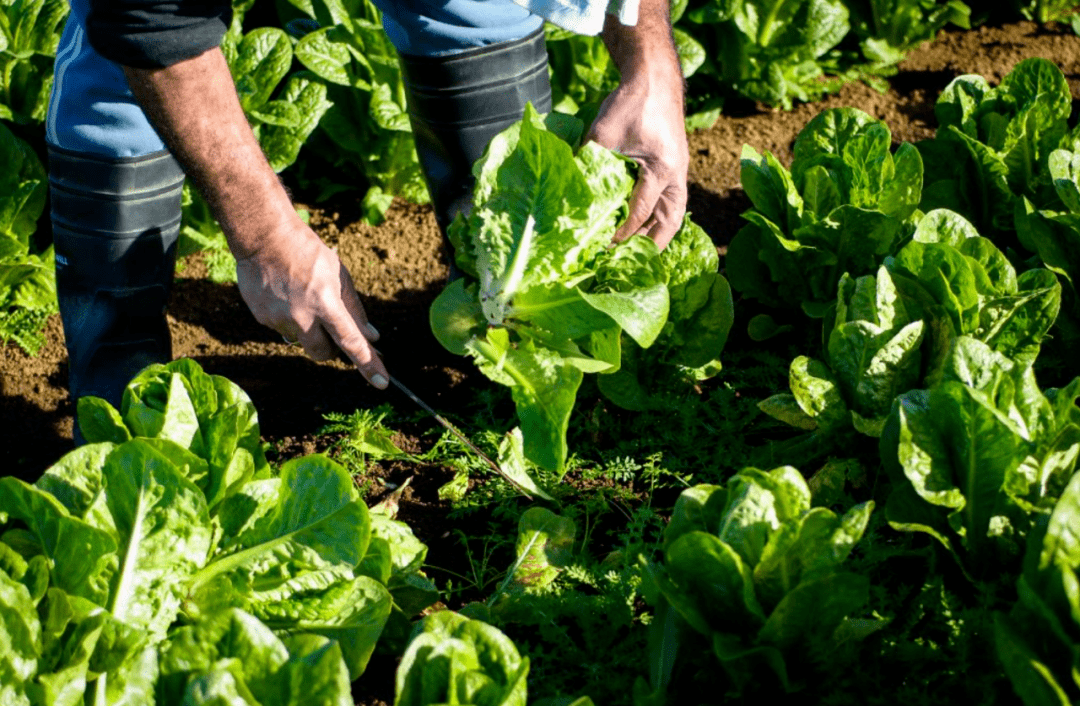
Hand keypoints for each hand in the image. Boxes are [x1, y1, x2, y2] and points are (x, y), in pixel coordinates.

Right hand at [235, 221, 389, 389]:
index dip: (368, 364)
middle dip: (331, 349)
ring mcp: (279, 319)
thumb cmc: (308, 253)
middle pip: (323, 353)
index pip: (351, 342)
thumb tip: (372, 337)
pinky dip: (288, 318)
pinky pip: (282, 329)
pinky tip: (284, 295)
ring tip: (301, 298)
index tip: (381, 383)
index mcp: (326, 303)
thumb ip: (355, 310)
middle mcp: (302, 316)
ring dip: (307, 329)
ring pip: (301, 340)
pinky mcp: (262, 319)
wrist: (264, 238)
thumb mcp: (339, 276)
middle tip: (332, 329)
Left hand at [587, 28, 688, 249]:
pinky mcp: (672, 159)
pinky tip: (644, 218)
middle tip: (636, 262)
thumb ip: (589, 162)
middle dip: (653, 242)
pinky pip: (669, 195)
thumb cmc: (632, 101)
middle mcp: (675, 173)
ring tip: (642, 247)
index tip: (607, 248)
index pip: (641, 211)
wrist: (653, 73)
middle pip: (670, 219)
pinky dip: (658, 210)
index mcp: (662, 170)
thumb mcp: (603, 134)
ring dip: (658, 228)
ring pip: (673, 208)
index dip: (624, 233)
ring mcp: (677, 166)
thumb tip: (569, 188)